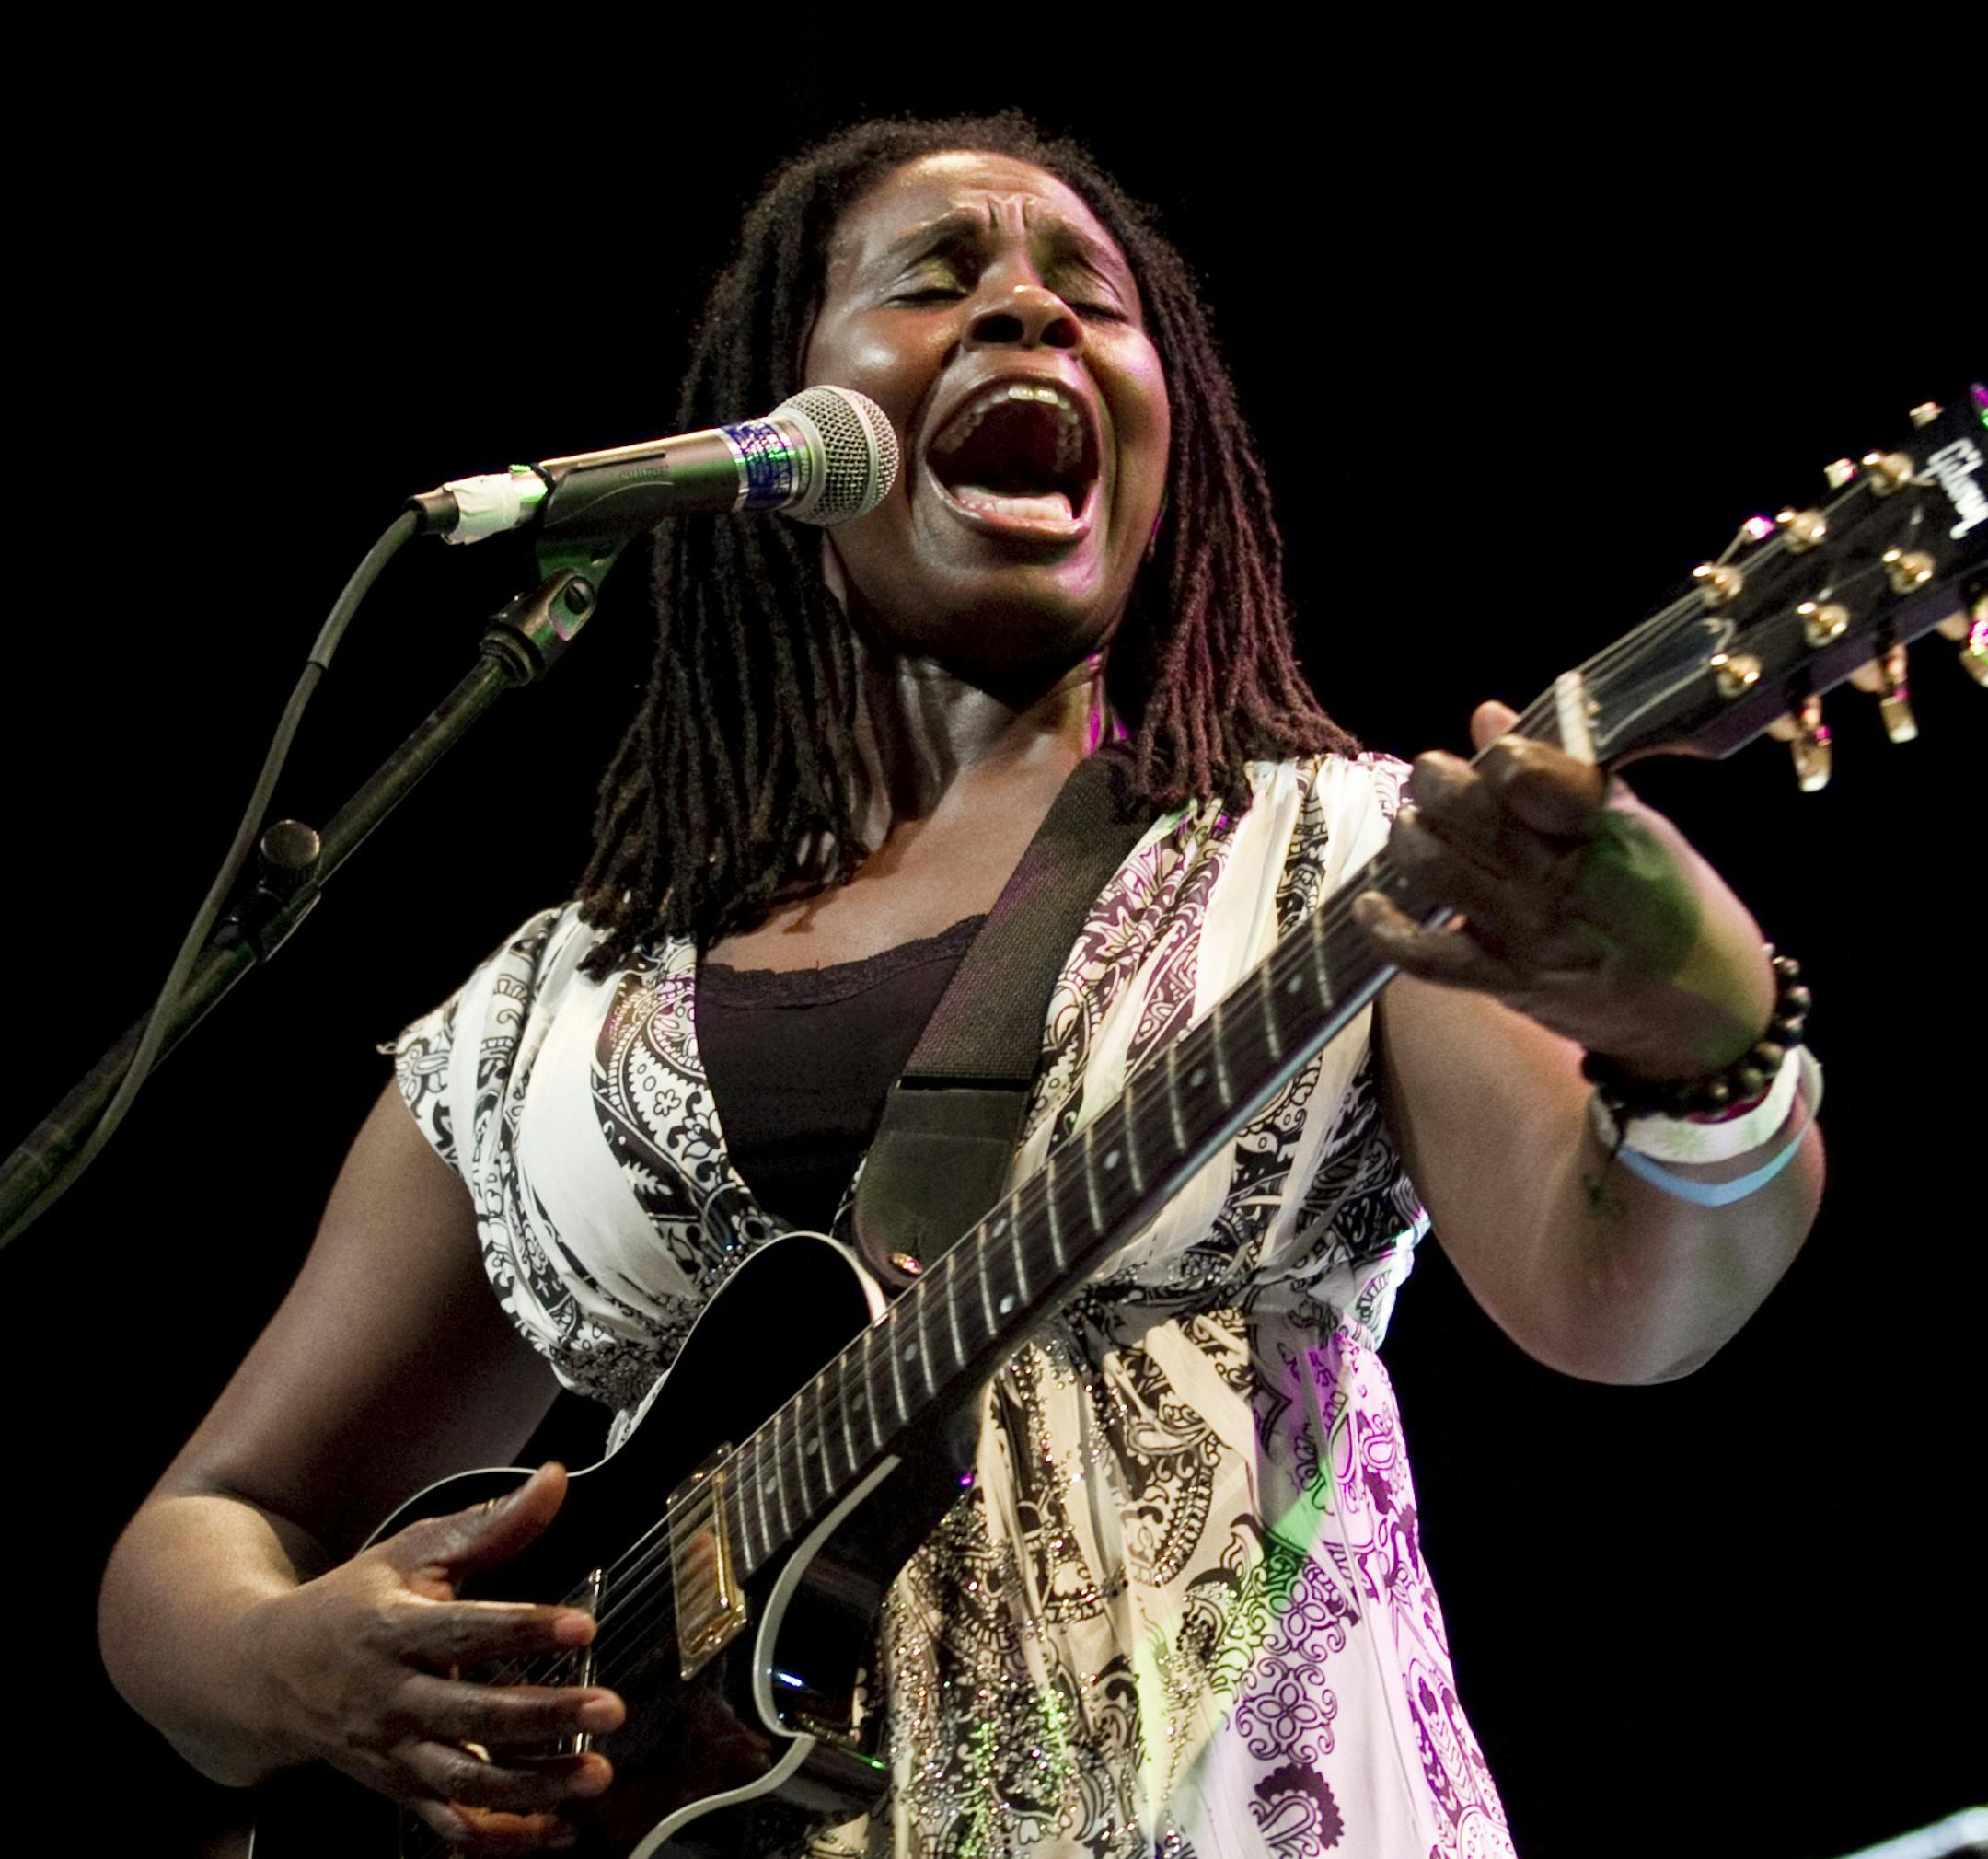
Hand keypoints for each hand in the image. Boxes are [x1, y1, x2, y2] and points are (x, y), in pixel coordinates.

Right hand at [244, 1463, 624, 1854]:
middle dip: (545, 1718)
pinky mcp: (399, 1789)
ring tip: (595, 1776)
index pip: (466, 1631)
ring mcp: (395, 1751)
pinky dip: (504, 1839)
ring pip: (465, 1783)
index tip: (581, 1626)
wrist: (266, 1675)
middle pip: (472, 1715)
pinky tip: (557, 1831)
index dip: (524, 1630)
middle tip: (610, 1709)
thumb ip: (492, 1524)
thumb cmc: (351, 1604)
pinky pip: (451, 1827)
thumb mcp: (414, 1550)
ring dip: (535, 1787)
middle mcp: (392, 1698)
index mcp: (395, 1630)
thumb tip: (556, 1480)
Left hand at [1354, 701, 1777, 1082]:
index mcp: (1611, 832)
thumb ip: (1561, 774)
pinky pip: (1425, 957)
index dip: (1503, 756)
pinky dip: (1387, 930)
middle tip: (1433, 776)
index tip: (1498, 755)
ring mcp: (1531, 934)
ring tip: (1415, 828)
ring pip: (1438, 870)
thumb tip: (1488, 716)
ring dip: (1412, 840)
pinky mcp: (1507, 982)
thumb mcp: (1642, 832)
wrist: (1704, 1018)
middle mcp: (1564, 880)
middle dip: (1438, 783)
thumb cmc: (1677, 910)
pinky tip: (1371, 906)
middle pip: (1472, 815)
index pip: (1533, 776)